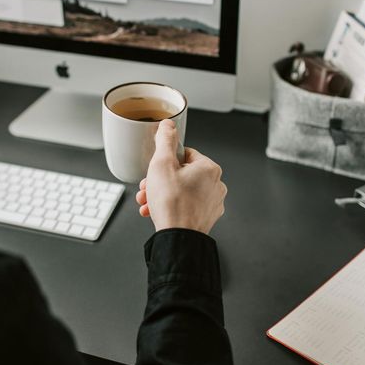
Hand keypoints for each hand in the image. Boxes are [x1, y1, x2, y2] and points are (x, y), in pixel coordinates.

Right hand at [135, 120, 226, 234]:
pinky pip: (186, 206)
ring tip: (148, 202)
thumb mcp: (161, 163)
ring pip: (183, 191)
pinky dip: (171, 207)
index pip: (185, 154)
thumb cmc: (171, 203)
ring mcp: (212, 203)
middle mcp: (216, 185)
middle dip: (160, 181)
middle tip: (148, 187)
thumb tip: (168, 125)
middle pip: (182, 174)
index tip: (156, 169)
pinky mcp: (206, 218)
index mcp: (210, 168)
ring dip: (162, 194)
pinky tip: (156, 212)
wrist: (177, 238)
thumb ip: (165, 140)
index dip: (166, 161)